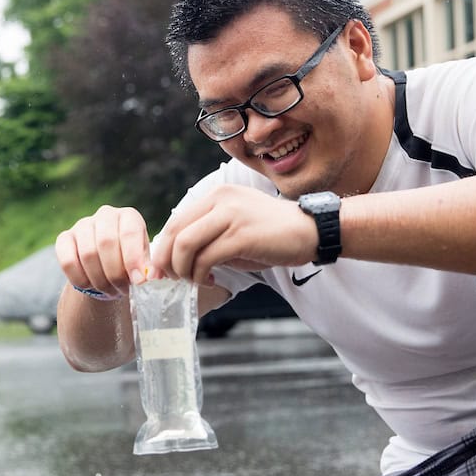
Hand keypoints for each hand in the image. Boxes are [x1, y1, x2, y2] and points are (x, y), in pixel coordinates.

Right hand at [55, 205, 150, 299]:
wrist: (107, 266)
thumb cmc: (130, 262)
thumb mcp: (143, 262)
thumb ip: (146, 268)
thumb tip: (147, 277)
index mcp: (129, 216)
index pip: (129, 232)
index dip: (133, 258)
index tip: (138, 281)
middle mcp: (105, 214)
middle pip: (106, 242)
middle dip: (115, 273)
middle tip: (122, 289)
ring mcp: (82, 225)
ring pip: (87, 254)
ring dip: (100, 280)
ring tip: (110, 291)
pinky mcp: (64, 238)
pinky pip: (68, 261)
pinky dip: (80, 279)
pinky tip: (91, 286)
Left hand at [150, 185, 317, 285]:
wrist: (311, 230)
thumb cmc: (272, 233)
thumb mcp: (235, 225)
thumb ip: (209, 234)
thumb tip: (178, 258)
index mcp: (217, 194)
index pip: (176, 220)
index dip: (164, 248)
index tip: (164, 269)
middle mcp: (221, 199)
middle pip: (175, 232)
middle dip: (167, 261)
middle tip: (173, 279)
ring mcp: (231, 215)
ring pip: (186, 245)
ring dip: (183, 270)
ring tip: (194, 281)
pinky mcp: (241, 235)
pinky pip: (206, 257)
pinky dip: (201, 275)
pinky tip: (211, 280)